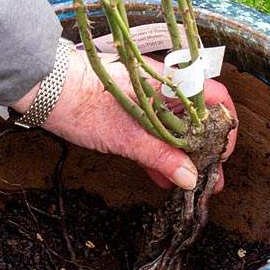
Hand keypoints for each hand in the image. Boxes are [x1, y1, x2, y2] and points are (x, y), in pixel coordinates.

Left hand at [11, 49, 237, 190]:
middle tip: (210, 180)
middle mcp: (163, 89)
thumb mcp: (127, 136)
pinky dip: (159, 155)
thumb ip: (161, 157)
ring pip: (175, 130)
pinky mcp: (128, 115)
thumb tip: (190, 178)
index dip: (224, 128)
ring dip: (183, 157)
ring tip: (191, 185)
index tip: (221, 156)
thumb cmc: (85, 103)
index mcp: (170, 84)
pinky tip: (165, 178)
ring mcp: (146, 102)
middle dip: (205, 151)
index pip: (215, 100)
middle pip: (197, 119)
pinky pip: (153, 135)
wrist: (45, 88)